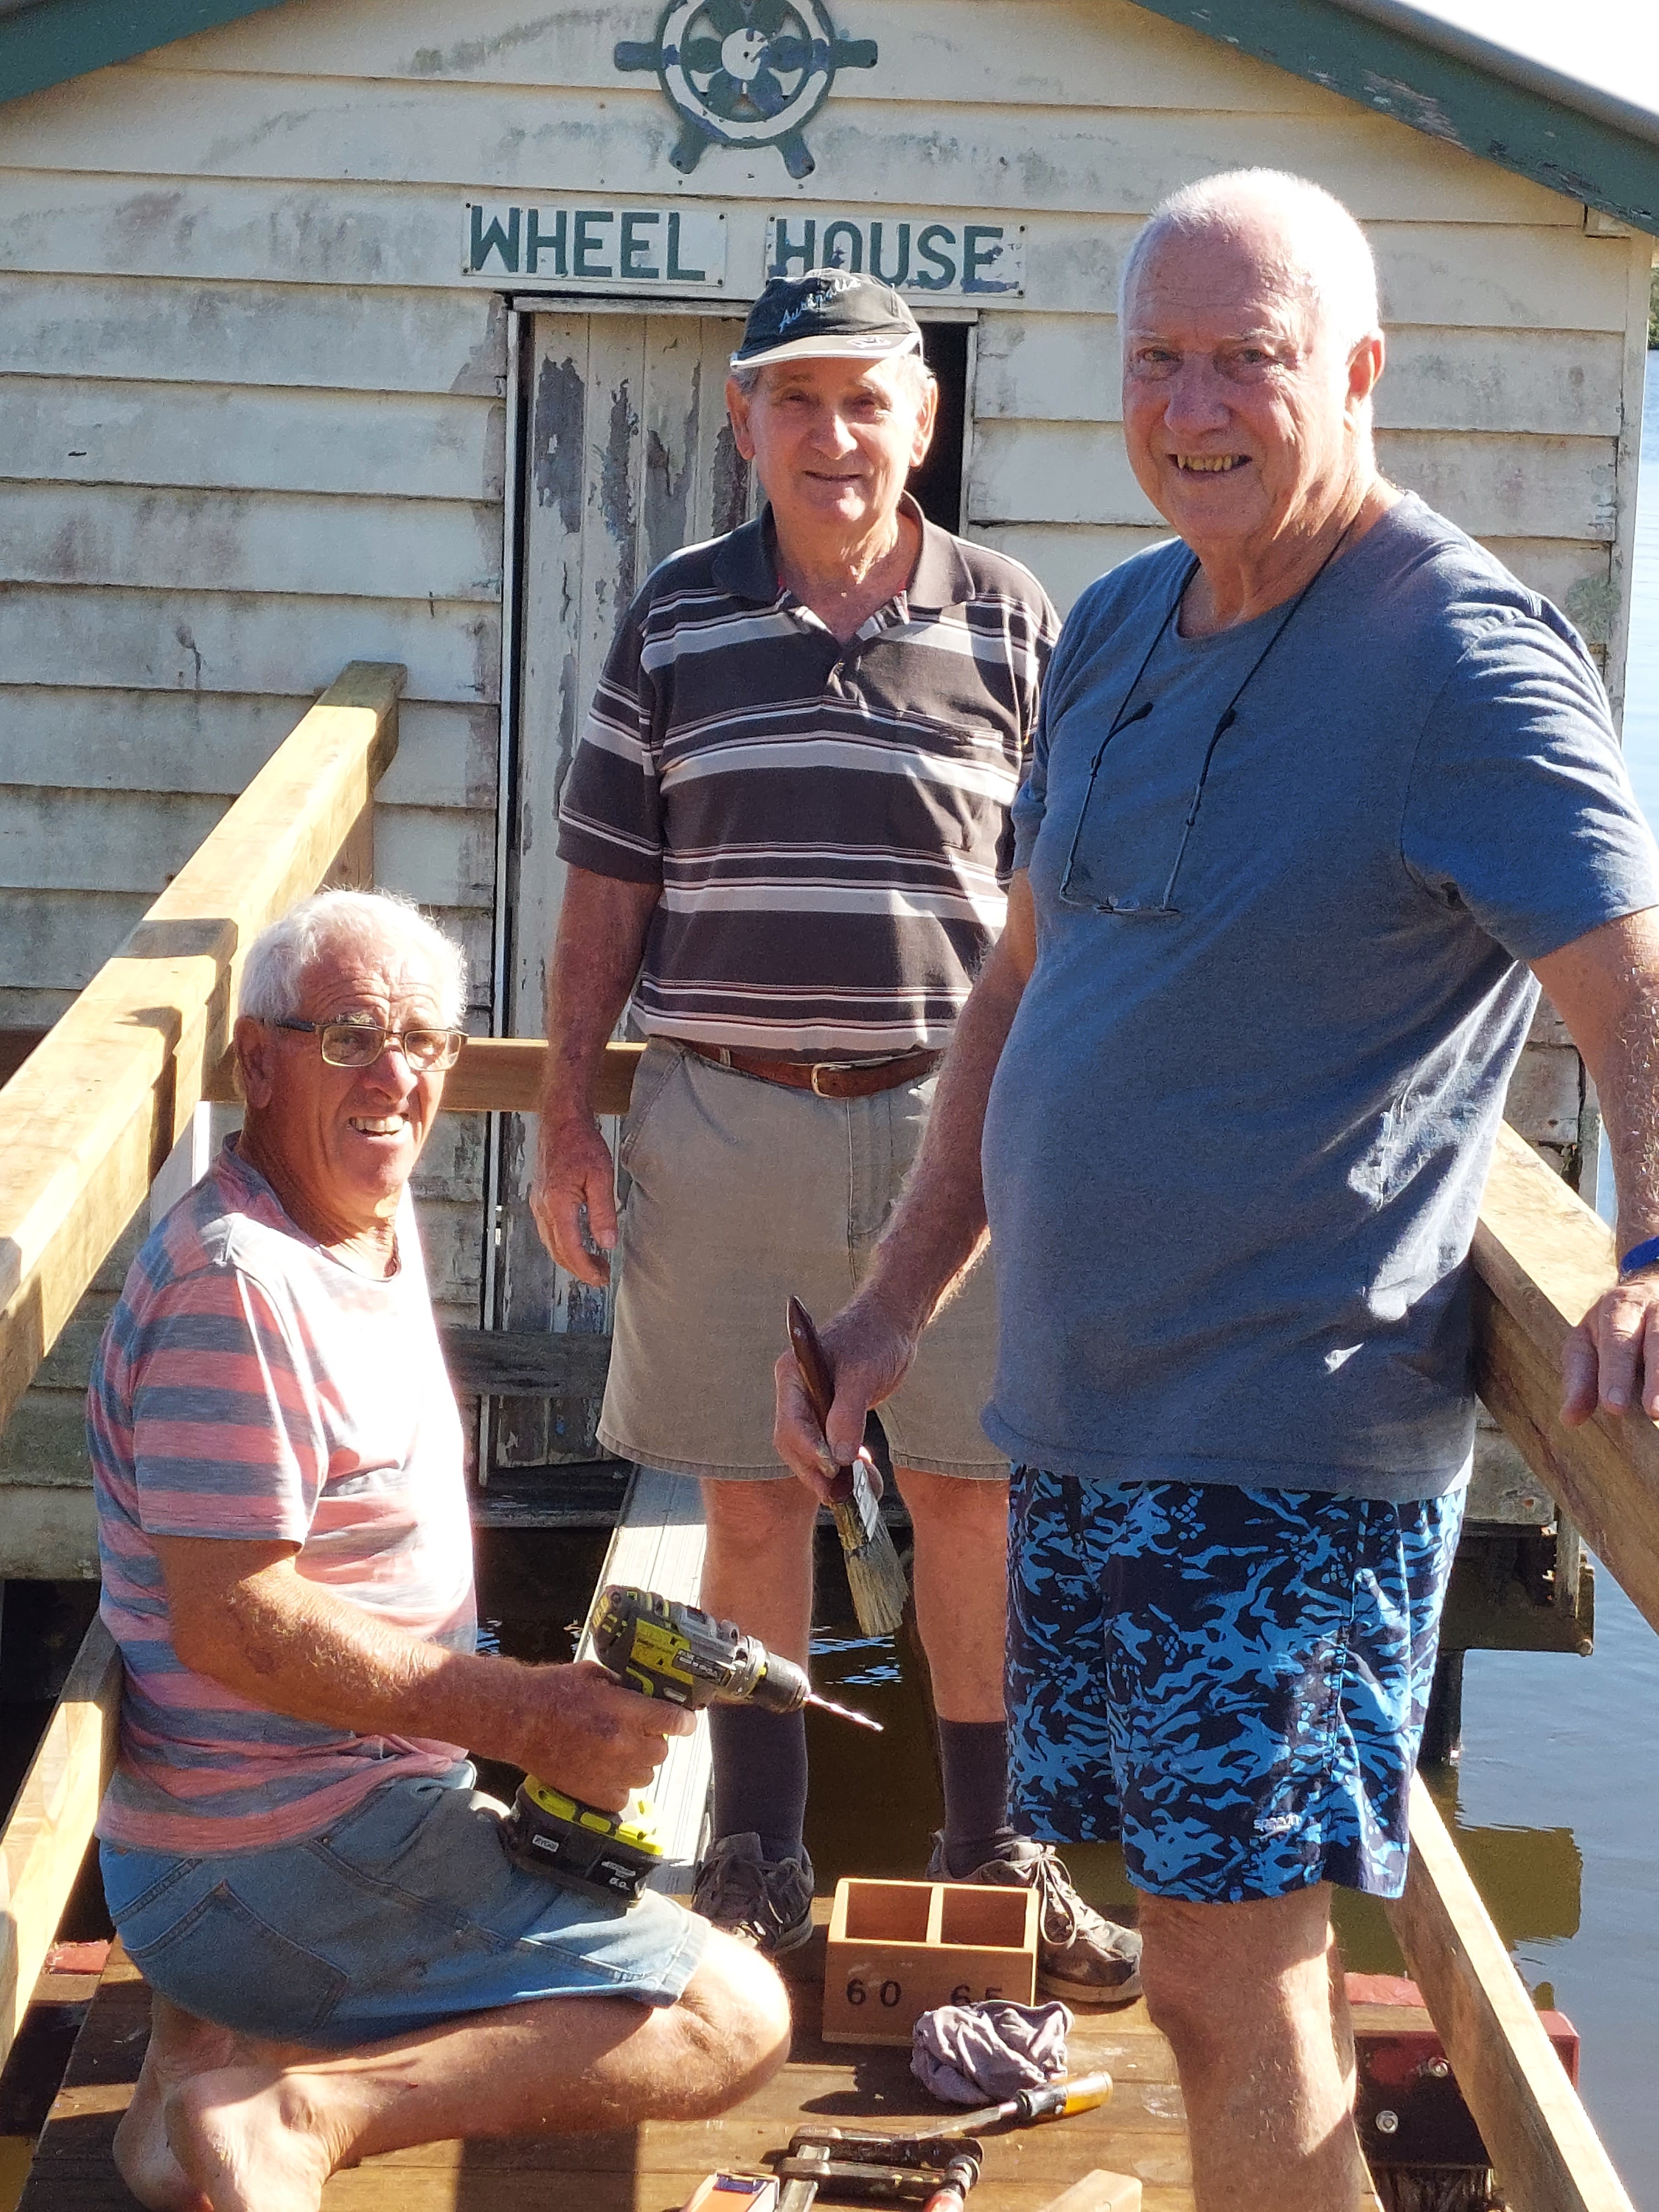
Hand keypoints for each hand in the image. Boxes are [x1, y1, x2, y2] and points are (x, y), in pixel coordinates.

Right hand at [523, 1660, 694, 1812]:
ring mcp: (609, 1773)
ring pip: (646, 1775)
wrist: (519, 1721)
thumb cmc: (552, 1692)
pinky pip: (623, 1797)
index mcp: (625, 1712)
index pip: (675, 1721)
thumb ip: (623, 1686)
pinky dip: (619, 1787)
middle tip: (638, 1732)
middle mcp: (622, 1745)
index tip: (684, 1721)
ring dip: (638, 1763)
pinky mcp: (592, 1794)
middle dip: (654, 1740)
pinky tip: (605, 1771)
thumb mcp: (594, 1674)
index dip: (685, 1721)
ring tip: (618, 1751)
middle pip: (662, 1751)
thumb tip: (642, 1693)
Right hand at [530, 1116, 616, 1286]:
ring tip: (594, 1263)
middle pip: (557, 1251)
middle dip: (579, 1269)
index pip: (570, 1249)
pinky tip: (578, 1243)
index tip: (602, 1278)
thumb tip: (607, 1244)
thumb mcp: (601, 1177)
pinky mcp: (540, 1198)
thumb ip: (603, 1213)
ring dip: (570, 1258)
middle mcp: (542, 1207)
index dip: (586, 1269)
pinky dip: (562, 1244)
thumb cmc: (582, 1144)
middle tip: (601, 1276)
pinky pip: (548, 1230)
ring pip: (551, 1243)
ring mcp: (538, 1203)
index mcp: (557, 1204)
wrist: (561, 1121)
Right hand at [774, 1296, 918, 1502]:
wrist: (891, 1324)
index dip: (810, 1451)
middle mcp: (795, 1392)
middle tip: (841, 1495)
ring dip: (831, 1473)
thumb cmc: (875, 1339)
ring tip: (860, 1487)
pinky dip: (843, 1463)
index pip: (791, 1423)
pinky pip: (827, 1446)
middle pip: (794, 1444)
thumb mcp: (863, 1375)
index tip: (834, 1469)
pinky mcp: (827, 1413)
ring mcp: (810, 1404)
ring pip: (809, 1451)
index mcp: (792, 1375)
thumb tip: (840, 1458)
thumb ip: (848, 1414)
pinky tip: (864, 1470)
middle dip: (816, 1471)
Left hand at [1561, 1272, 1658, 1423]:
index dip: (1614, 1374)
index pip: (1615, 1342)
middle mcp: (1650, 1307)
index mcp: (1617, 1307)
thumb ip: (1581, 1379)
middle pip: (1656, 1339)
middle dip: (1654, 1375)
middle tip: (1653, 1410)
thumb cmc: (1612, 1327)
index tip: (1614, 1407)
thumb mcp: (1589, 1343)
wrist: (1649, 1291)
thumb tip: (1569, 1418)